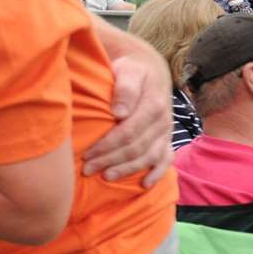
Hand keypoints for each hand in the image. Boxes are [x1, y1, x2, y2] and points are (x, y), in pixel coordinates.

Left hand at [82, 46, 172, 185]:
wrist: (147, 69)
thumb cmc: (130, 70)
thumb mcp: (127, 70)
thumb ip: (125, 88)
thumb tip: (119, 113)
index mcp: (153, 105)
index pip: (128, 132)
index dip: (107, 146)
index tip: (86, 154)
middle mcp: (162, 121)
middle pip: (136, 148)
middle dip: (111, 160)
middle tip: (87, 169)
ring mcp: (165, 132)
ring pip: (149, 157)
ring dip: (128, 170)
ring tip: (106, 177)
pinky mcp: (166, 139)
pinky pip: (166, 159)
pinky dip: (157, 173)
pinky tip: (144, 184)